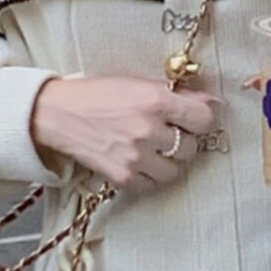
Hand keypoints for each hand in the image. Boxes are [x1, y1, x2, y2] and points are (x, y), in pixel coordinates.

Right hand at [31, 75, 221, 190]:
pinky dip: (149, 177)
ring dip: (168, 162)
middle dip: (182, 142)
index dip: (200, 121)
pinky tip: (138, 162)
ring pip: (175, 171)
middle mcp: (147, 129)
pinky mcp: (123, 176)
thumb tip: (213, 103)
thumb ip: (177, 95)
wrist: (58, 113)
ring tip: (152, 150)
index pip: (203, 119)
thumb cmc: (98, 95)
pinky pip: (152, 185)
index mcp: (154, 100)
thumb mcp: (138, 84)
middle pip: (191, 148)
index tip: (192, 121)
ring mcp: (135, 156)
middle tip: (165, 134)